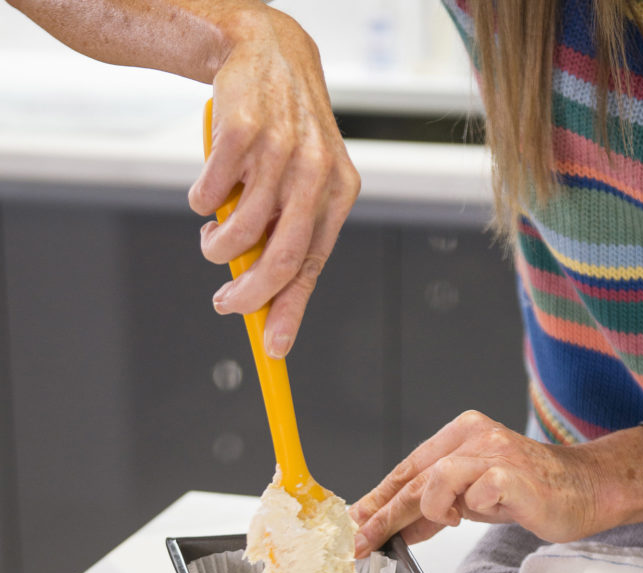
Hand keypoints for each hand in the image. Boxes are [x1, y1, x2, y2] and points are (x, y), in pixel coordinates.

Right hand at [188, 8, 359, 354]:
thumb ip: (288, 235)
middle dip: (250, 295)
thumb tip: (265, 303)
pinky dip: (201, 203)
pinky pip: (210, 193)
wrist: (266, 53)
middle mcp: (316, 172)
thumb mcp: (302, 184)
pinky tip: (207, 195)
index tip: (274, 347)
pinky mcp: (243, 129)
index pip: (314, 264)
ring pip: (241, 230)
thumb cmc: (284, 134)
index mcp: (339, 192)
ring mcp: (280, 149)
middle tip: (227, 305)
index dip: (291, 310)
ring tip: (213, 239)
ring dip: (217, 248)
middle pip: (281, 257)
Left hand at [351, 411, 615, 556]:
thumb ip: (434, 508)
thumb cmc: (529, 491)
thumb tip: (392, 527)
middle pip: (414, 478)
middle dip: (384, 514)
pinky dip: (470, 508)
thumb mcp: (472, 499)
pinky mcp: (512, 475)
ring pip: (435, 481)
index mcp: (460, 434)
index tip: (356, 522)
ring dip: (432, 510)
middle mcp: (474, 437)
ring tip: (450, 521)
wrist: (585, 489)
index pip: (407, 467)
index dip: (378, 497)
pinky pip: (475, 494)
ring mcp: (494, 453)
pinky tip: (481, 512)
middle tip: (364, 541)